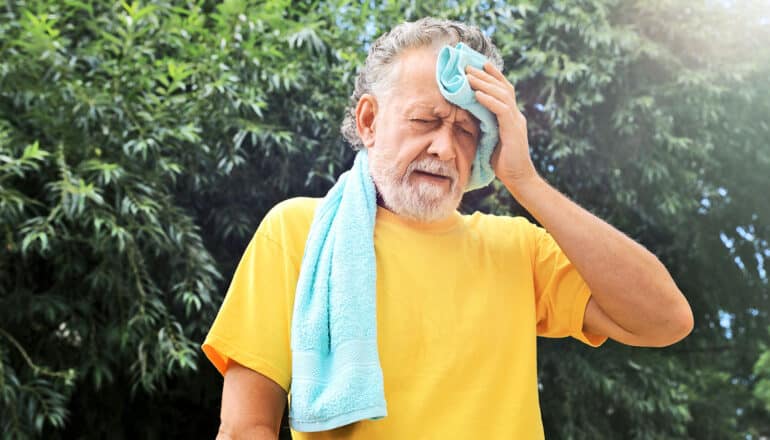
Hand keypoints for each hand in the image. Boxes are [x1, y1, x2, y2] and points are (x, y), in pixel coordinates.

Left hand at [465, 63, 536, 186]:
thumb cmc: (502, 162)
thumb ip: (484, 125)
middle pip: (502, 87)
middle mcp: (515, 115)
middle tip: (467, 66)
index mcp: (511, 116)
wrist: (519, 178)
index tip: (479, 64)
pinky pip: (501, 110)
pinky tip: (477, 94)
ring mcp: (516, 121)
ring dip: (483, 84)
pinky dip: (488, 100)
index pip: (503, 90)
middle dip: (484, 75)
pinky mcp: (513, 130)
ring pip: (501, 95)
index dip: (493, 75)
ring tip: (468, 76)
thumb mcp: (490, 139)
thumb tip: (467, 115)